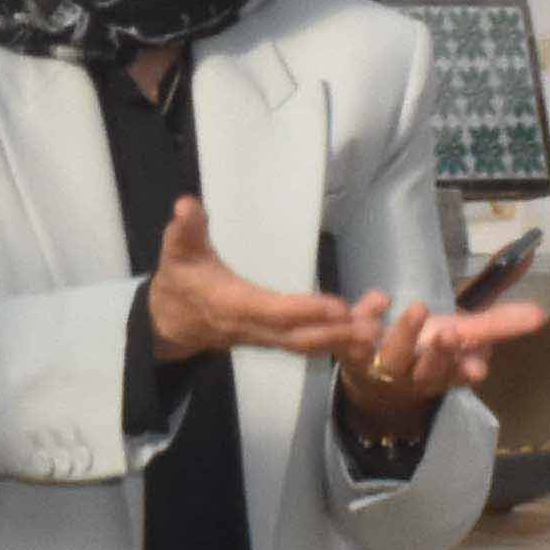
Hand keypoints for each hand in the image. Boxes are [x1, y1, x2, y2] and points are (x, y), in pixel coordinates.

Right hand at [145, 196, 368, 367]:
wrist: (169, 322)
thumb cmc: (180, 280)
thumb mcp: (177, 251)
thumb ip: (185, 229)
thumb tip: (186, 204)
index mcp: (232, 305)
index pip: (273, 311)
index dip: (305, 310)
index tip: (339, 306)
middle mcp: (252, 329)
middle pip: (298, 337)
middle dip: (336, 335)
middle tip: (374, 328)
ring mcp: (265, 339)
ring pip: (306, 345)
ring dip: (343, 341)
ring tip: (379, 330)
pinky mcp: (274, 341)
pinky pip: (307, 345)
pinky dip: (336, 342)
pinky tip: (365, 335)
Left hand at [339, 294, 549, 438]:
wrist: (374, 374)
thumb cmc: (428, 351)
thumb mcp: (467, 335)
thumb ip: (501, 321)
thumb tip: (540, 303)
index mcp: (446, 371)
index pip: (460, 375)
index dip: (467, 370)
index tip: (478, 368)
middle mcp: (415, 374)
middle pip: (428, 370)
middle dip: (440, 354)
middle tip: (450, 334)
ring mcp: (383, 365)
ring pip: (394, 356)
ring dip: (406, 334)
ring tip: (418, 310)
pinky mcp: (353, 353)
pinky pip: (354, 337)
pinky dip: (365, 316)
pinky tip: (379, 299)